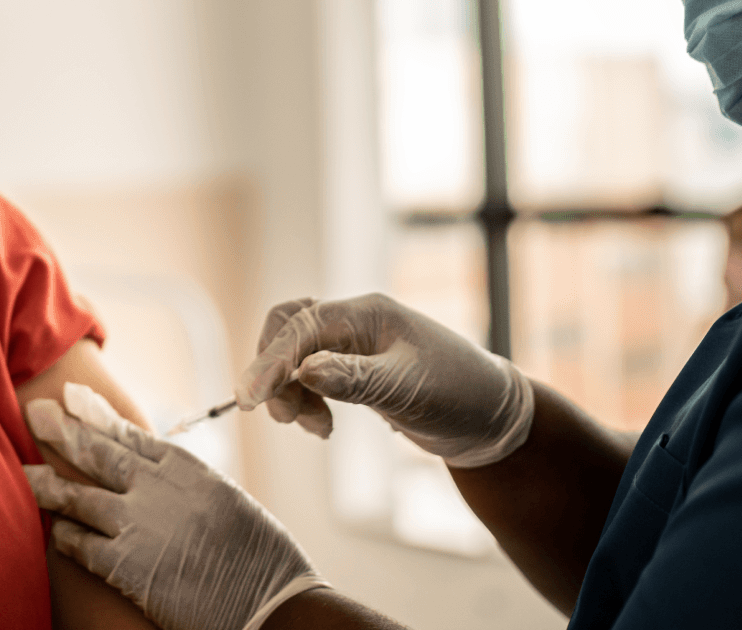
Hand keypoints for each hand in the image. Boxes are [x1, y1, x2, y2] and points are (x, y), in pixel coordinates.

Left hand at [24, 383, 328, 629]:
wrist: (271, 605)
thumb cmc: (260, 561)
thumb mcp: (227, 504)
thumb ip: (188, 487)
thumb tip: (159, 477)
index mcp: (188, 470)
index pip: (132, 435)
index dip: (98, 416)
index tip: (73, 399)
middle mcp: (160, 488)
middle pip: (100, 454)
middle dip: (64, 432)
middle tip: (35, 413)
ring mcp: (140, 524)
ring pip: (80, 497)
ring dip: (48, 485)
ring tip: (23, 475)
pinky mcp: (128, 565)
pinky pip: (82, 545)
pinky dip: (66, 536)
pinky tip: (54, 531)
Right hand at [235, 295, 533, 467]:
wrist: (492, 419)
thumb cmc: (459, 394)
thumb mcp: (406, 389)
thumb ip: (353, 378)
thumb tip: (303, 371)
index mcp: (366, 313)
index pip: (301, 328)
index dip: (270, 362)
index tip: (250, 399)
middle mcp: (355, 321)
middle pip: (288, 331)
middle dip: (274, 372)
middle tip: (284, 417)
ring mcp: (354, 344)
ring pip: (295, 353)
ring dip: (290, 391)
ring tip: (313, 428)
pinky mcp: (356, 368)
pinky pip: (311, 374)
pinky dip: (306, 399)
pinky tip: (322, 426)